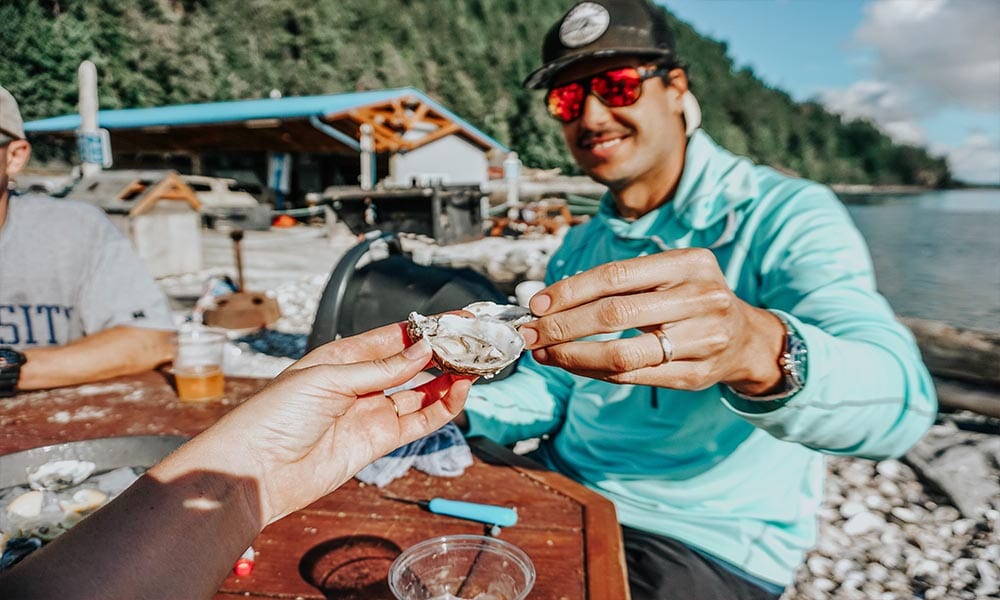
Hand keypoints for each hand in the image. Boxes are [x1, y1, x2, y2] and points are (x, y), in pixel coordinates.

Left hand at [155, 322, 473, 523]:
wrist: (256, 470)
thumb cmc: (276, 416)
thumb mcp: (329, 378)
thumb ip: (382, 368)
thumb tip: (423, 349)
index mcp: (343, 358)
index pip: (394, 337)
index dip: (426, 330)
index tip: (456, 321)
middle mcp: (360, 384)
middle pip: (412, 364)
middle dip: (443, 353)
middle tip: (475, 342)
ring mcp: (370, 412)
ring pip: (420, 392)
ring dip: (448, 378)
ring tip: (475, 365)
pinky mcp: (377, 441)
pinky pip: (418, 420)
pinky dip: (441, 407)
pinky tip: (458, 391)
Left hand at [519, 249, 784, 393]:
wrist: (746, 337)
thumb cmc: (690, 298)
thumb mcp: (669, 274)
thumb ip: (621, 283)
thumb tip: (550, 302)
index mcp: (689, 264)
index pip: (616, 275)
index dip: (571, 291)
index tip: (537, 305)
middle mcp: (700, 299)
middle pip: (615, 315)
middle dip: (563, 326)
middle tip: (530, 334)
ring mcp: (702, 340)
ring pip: (622, 354)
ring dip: (573, 356)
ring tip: (545, 353)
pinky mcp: (695, 375)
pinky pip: (633, 378)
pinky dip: (594, 373)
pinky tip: (572, 366)